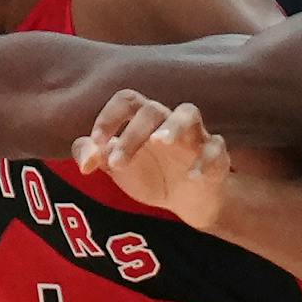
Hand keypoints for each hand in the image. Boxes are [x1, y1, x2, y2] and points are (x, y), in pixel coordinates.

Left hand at [74, 93, 232, 228]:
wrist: (187, 200)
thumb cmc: (150, 174)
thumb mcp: (116, 168)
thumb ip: (94, 156)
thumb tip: (84, 158)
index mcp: (143, 119)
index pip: (127, 101)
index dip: (109, 117)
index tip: (96, 143)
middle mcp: (169, 121)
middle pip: (153, 109)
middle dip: (132, 134)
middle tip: (117, 164)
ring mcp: (195, 136)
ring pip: (189, 113)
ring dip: (173, 125)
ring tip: (159, 142)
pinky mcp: (216, 156)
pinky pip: (215, 148)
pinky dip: (204, 160)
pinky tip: (192, 177)